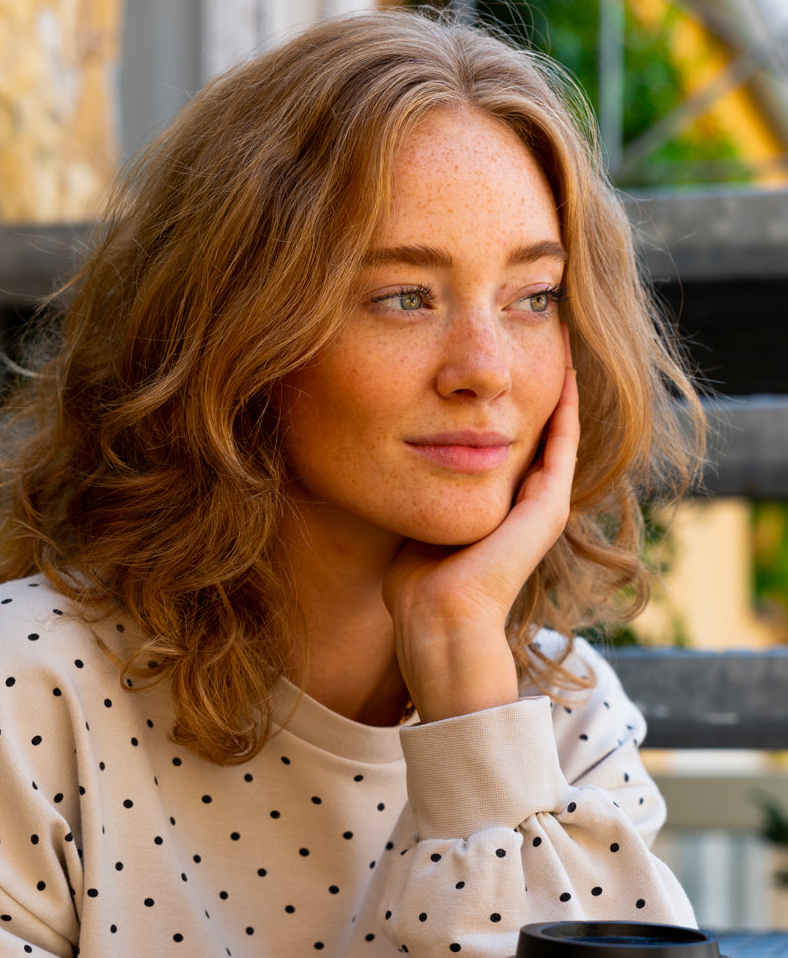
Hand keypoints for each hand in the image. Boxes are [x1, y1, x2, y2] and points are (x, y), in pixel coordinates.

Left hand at [383, 331, 579, 721]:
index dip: (502, 406)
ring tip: (559, 341)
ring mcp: (541, 508)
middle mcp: (524, 506)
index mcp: (496, 509)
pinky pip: (563, 444)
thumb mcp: (417, 519)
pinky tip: (565, 368)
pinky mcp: (547, 508)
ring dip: (557, 389)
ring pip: (556, 433)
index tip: (496, 369)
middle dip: (531, 389)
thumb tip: (392, 459)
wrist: (437, 619)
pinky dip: (566, 407)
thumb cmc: (415, 585)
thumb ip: (418, 491)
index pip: (506, 445)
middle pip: (535, 433)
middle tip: (536, 338)